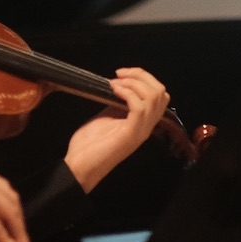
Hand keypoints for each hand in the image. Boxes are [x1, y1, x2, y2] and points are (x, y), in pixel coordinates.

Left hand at [64, 68, 170, 191]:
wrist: (79, 167)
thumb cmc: (89, 145)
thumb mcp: (107, 116)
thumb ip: (118, 104)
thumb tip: (121, 86)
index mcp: (143, 122)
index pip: (160, 95)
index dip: (144, 78)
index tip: (122, 74)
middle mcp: (147, 126)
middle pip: (161, 93)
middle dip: (142, 76)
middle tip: (119, 74)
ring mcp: (141, 130)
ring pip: (154, 97)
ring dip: (134, 83)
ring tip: (115, 83)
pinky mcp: (131, 133)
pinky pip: (139, 107)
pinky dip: (127, 92)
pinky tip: (114, 90)